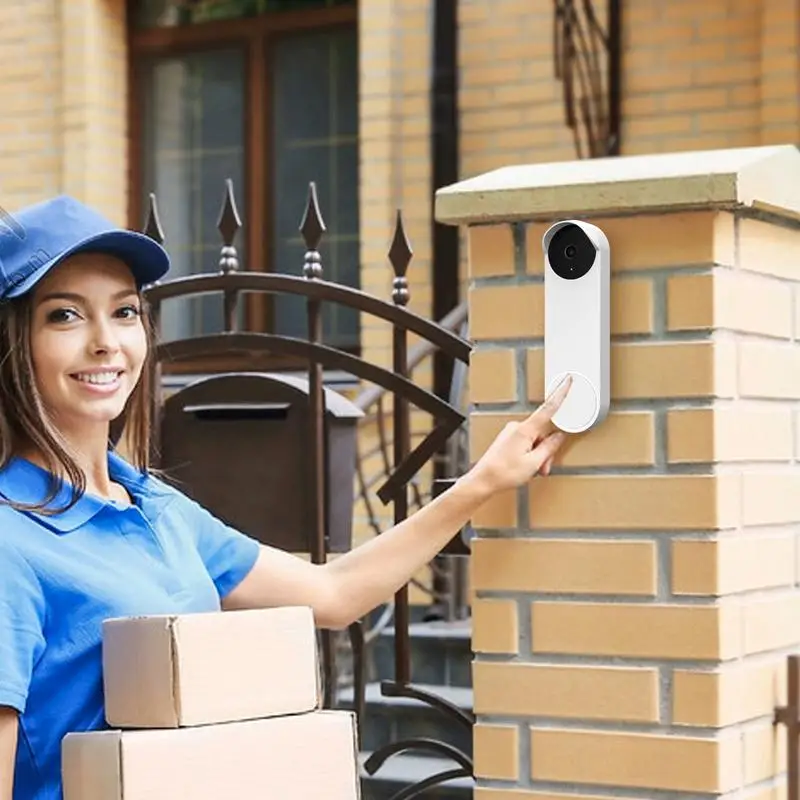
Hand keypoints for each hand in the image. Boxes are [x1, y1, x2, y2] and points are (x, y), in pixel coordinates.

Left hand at [469, 374, 572, 494]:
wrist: (483, 480)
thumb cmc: (503, 473)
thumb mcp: (534, 463)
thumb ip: (549, 447)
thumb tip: (559, 436)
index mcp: (524, 430)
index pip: (548, 408)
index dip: (560, 394)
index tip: (567, 381)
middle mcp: (517, 427)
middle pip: (543, 433)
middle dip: (546, 451)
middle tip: (542, 468)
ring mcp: (511, 432)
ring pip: (535, 440)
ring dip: (538, 456)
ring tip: (533, 471)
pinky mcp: (507, 438)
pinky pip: (526, 442)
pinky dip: (530, 454)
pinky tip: (526, 466)